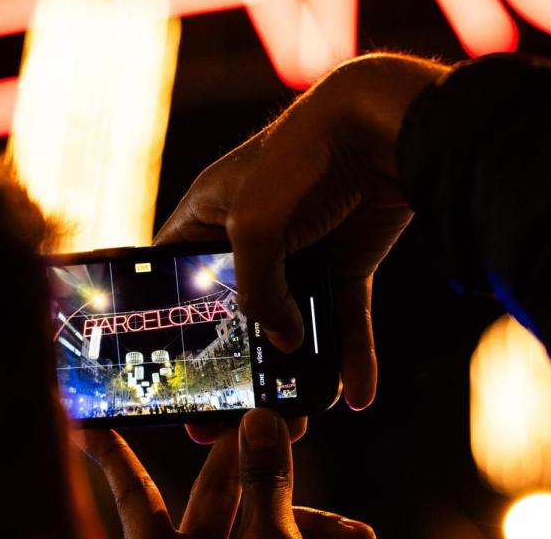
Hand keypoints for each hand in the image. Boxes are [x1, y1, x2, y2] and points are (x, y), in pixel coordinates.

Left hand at [75, 408, 372, 537]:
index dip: (113, 455)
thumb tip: (257, 420)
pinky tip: (350, 538)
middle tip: (280, 419)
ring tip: (353, 533)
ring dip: (306, 516)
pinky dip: (310, 537)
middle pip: (215, 493)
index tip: (84, 423)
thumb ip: (263, 485)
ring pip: (259, 521)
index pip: (134, 493)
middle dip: (251, 458)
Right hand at [155, 53, 448, 409]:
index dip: (170, 318)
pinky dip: (353, 354)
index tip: (169, 367)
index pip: (175, 272)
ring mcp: (302, 250)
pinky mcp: (347, 261)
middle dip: (235, 365)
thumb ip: (257, 290)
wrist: (381, 129)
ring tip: (294, 421)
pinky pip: (345, 318)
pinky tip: (358, 395)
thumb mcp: (256, 227)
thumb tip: (283, 341)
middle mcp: (252, 235)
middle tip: (226, 417)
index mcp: (209, 215)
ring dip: (298, 370)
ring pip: (294, 321)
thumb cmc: (302, 159)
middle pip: (236, 310)